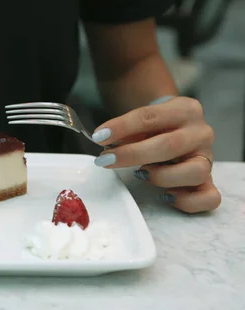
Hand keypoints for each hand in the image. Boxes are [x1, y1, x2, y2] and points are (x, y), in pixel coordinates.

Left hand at [91, 96, 220, 212]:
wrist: (177, 130)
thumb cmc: (155, 128)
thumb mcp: (142, 122)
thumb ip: (126, 130)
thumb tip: (104, 142)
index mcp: (185, 109)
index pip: (151, 117)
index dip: (122, 127)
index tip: (99, 137)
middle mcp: (202, 133)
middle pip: (170, 145)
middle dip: (133, 154)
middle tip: (106, 160)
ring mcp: (208, 159)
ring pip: (195, 171)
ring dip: (162, 176)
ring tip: (141, 174)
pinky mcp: (209, 182)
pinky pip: (209, 198)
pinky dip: (186, 200)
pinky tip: (165, 196)